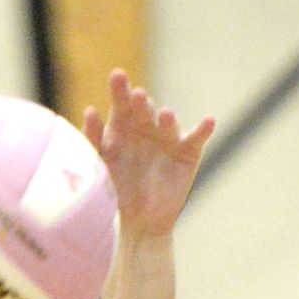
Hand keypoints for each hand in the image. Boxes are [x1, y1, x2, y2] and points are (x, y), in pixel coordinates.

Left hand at [82, 68, 212, 235]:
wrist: (138, 221)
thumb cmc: (116, 188)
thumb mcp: (101, 164)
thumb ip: (93, 140)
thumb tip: (89, 111)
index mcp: (123, 125)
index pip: (121, 103)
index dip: (120, 90)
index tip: (117, 76)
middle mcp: (147, 126)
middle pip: (144, 110)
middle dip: (141, 102)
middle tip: (137, 95)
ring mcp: (168, 138)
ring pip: (168, 124)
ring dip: (168, 119)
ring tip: (166, 115)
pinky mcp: (188, 153)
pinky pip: (196, 139)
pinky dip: (203, 129)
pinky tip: (209, 121)